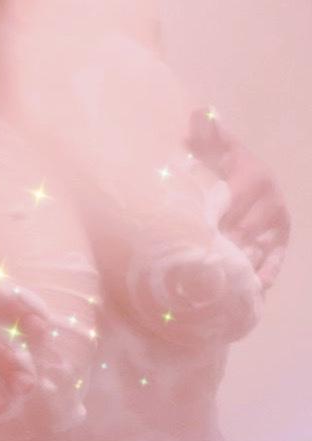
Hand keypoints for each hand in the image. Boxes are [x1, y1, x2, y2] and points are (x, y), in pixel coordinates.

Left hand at [185, 107, 290, 289]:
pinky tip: (249, 294)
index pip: (231, 202)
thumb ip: (207, 133)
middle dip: (220, 248)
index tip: (190, 234)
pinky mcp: (282, 242)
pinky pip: (274, 263)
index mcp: (253, 176)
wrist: (246, 175)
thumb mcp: (215, 146)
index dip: (210, 218)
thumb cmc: (222, 162)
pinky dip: (262, 278)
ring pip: (256, 250)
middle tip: (194, 267)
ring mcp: (278, 224)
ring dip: (238, 269)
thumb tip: (199, 112)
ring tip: (216, 287)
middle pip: (242, 231)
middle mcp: (270, 201)